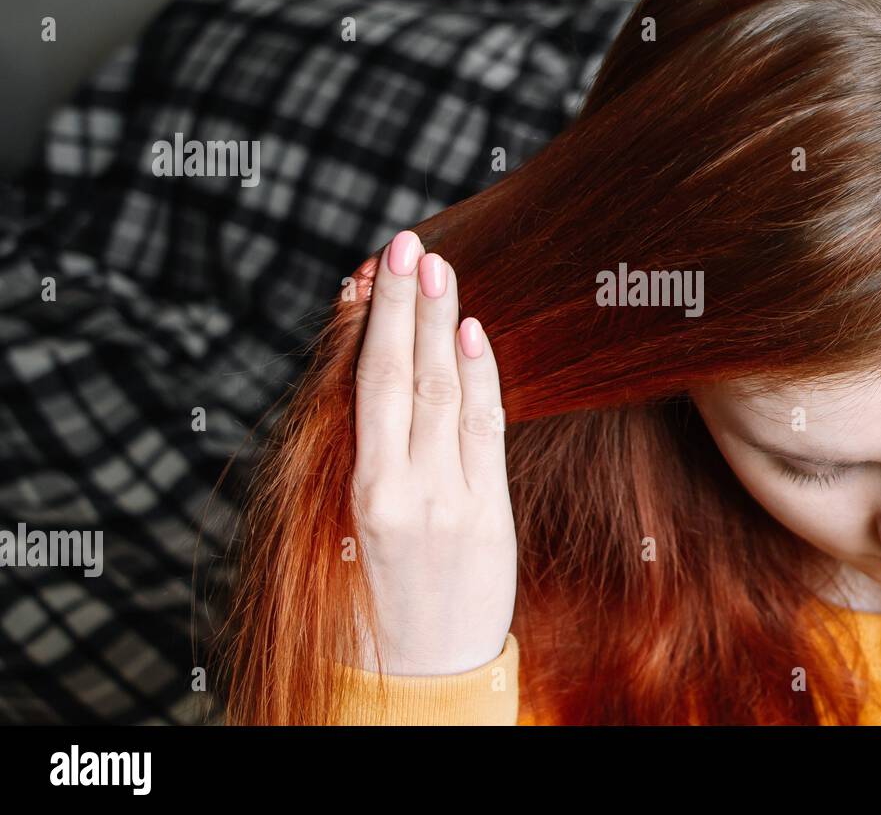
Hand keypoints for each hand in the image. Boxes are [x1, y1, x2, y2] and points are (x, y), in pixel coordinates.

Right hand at [350, 229, 515, 674]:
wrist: (424, 674)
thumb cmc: (380, 595)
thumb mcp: (355, 522)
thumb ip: (370, 450)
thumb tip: (383, 368)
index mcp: (357, 491)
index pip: (365, 387)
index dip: (372, 323)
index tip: (374, 269)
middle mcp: (397, 490)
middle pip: (401, 378)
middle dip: (403, 306)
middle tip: (407, 243)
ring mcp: (447, 501)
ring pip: (442, 394)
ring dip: (441, 323)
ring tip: (438, 266)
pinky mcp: (488, 515)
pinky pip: (484, 432)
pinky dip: (480, 377)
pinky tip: (472, 329)